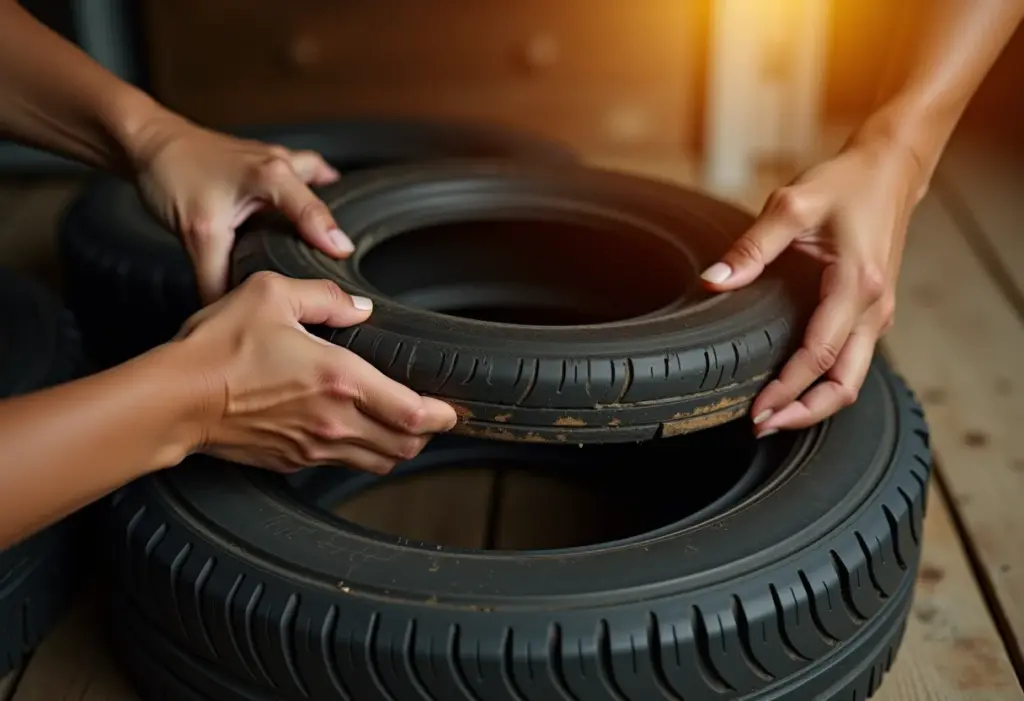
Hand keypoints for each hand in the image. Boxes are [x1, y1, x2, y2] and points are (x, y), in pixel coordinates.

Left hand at [130, 115, 353, 303]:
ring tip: (331, 236)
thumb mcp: (197, 234)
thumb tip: (227, 311)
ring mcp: (276, 159)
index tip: (346, 262)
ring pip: (315, 180)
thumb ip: (216, 278)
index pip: (312, 215)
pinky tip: (316, 204)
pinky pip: (303, 173)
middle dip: (334, 230)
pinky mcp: (266, 161)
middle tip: (341, 264)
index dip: (329, 241)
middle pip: (321, 200)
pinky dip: (313, 187)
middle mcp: (281, 164)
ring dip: (326, 202)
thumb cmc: (172, 174)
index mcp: (273, 177)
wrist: (148, 142)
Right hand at [175, 271, 457, 473]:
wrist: (173, 400)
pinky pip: (341, 464)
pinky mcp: (290, 462)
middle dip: (425, 433)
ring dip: (395, 446)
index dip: (442, 415)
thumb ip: (324, 298)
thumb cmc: (218, 347)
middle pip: (404, 446)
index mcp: (341, 380)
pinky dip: (358, 453)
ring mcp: (313, 448)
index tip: (451, 409)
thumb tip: (358, 308)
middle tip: (431, 416)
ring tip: (399, 426)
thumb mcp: (271, 294)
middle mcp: (335, 422)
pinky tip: (350, 430)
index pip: (414, 413)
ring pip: (377, 461)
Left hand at [699, 137, 924, 435]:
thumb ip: (751, 246)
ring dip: (816, 404)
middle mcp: (873, 308)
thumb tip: (713, 281)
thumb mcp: (791, 205)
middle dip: (805, 413)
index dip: (786, 390)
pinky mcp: (873, 313)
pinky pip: (853, 362)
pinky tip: (794, 388)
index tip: (756, 413)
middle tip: (762, 426)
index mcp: (855, 285)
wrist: (890, 170)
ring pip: (853, 379)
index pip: (818, 355)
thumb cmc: (843, 184)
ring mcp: (877, 314)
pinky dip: (826, 384)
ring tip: (774, 416)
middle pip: (845, 384)